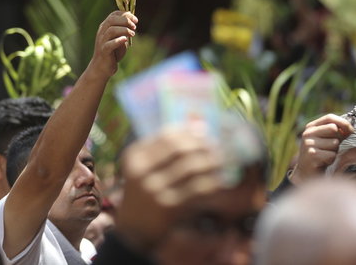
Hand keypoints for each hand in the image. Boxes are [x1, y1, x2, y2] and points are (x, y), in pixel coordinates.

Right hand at [86, 11, 136, 78]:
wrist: (101, 68)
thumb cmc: (112, 53)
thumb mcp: (119, 39)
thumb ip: (124, 31)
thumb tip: (133, 22)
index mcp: (105, 27)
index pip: (113, 15)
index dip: (125, 14)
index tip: (135, 19)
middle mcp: (102, 32)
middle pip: (112, 20)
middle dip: (125, 20)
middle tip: (135, 26)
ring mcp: (101, 41)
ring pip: (111, 30)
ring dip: (124, 30)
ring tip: (133, 34)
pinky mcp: (104, 51)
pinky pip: (110, 44)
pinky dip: (118, 41)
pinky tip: (125, 40)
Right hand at [115, 125, 222, 252]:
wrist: (133, 228)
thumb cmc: (143, 191)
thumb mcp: (143, 168)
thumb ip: (163, 150)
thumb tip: (198, 128)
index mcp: (134, 156)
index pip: (166, 136)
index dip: (189, 132)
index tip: (204, 133)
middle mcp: (141, 171)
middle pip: (179, 148)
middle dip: (201, 145)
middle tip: (216, 147)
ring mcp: (154, 189)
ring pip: (191, 167)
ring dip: (210, 162)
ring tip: (221, 162)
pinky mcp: (168, 207)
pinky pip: (197, 190)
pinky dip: (212, 183)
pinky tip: (219, 182)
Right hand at [290, 113, 353, 184]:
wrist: (306, 172)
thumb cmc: (320, 154)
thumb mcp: (326, 140)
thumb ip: (337, 133)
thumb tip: (350, 128)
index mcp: (311, 127)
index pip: (329, 117)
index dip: (343, 122)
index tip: (351, 130)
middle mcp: (308, 133)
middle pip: (333, 128)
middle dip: (338, 139)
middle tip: (332, 148)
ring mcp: (308, 143)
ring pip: (334, 143)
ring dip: (334, 151)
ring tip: (326, 155)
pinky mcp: (312, 155)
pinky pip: (332, 154)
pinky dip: (331, 160)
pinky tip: (323, 162)